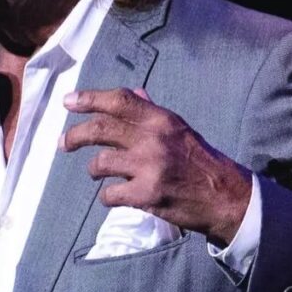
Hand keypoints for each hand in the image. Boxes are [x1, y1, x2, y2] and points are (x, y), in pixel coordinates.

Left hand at [60, 88, 251, 246]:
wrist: (227, 198)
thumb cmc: (201, 162)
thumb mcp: (180, 130)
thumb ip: (153, 112)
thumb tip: (134, 94)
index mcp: (161, 119)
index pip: (119, 100)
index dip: (89, 98)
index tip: (69, 101)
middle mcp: (153, 139)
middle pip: (101, 128)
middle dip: (76, 135)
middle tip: (64, 143)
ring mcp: (149, 167)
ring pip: (101, 162)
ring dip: (93, 169)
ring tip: (96, 172)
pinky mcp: (147, 195)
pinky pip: (110, 194)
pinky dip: (107, 196)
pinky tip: (113, 196)